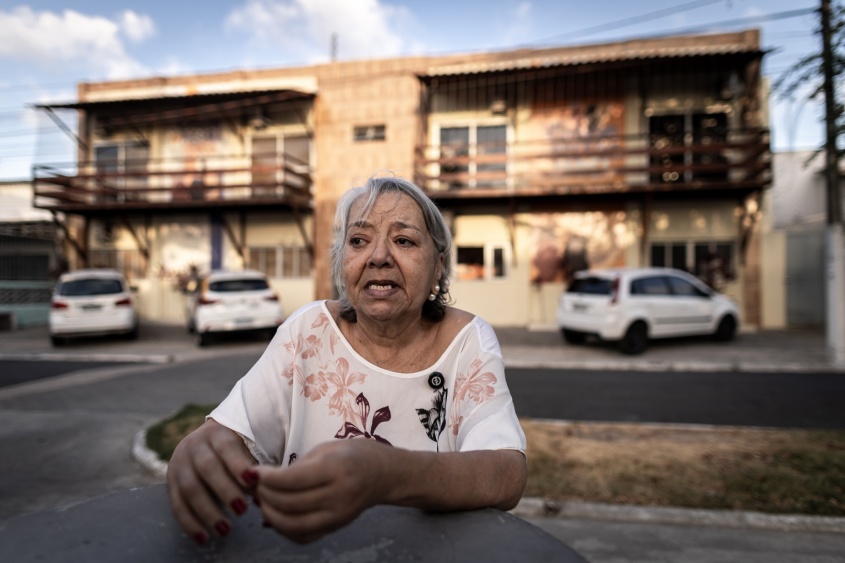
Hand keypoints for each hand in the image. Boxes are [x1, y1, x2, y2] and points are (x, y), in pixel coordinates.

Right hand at [166, 419, 257, 543]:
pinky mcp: (170, 482)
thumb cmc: (232, 450)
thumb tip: (263, 495)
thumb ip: (251, 470)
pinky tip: (203, 537)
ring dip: (208, 512)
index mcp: (217, 433)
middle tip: (242, 510)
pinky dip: (190, 523)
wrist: (202, 442)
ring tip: (225, 530)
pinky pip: (177, 505)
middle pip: (207, 468)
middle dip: (225, 490)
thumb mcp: (242, 449)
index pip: (226, 447)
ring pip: (190, 488)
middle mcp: (194, 445)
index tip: (252, 482)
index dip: (238, 465)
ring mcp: (179, 463)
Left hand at [255, 440, 388, 543]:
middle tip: (254, 485)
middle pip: (289, 503)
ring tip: (261, 501)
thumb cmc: (356, 454)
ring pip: (293, 525)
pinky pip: (303, 536)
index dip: (267, 477)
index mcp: (336, 469)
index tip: (253, 472)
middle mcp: (338, 495)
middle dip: (264, 495)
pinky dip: (283, 529)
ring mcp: (338, 515)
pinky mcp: (336, 527)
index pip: (292, 480)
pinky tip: (275, 516)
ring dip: (270, 515)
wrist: (385, 474)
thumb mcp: (328, 448)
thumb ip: (299, 465)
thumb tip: (268, 480)